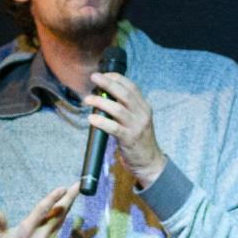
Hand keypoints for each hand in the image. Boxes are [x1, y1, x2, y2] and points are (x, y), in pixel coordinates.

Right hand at [0, 182, 78, 237]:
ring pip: (60, 222)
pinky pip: (57, 231)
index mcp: (26, 231)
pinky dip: (61, 219)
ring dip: (67, 207)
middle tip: (79, 185)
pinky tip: (63, 212)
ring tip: (74, 194)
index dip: (53, 198)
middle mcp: (39, 237)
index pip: (42, 210)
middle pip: (58, 214)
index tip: (63, 187)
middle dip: (69, 198)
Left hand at [84, 71, 166, 185]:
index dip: (117, 78)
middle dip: (108, 83)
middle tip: (94, 77)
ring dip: (101, 102)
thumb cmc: (139, 140)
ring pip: (118, 109)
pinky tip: (91, 119)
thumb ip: (126, 108)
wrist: (149, 162)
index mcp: (144, 107)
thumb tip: (104, 96)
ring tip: (88, 99)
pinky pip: (114, 128)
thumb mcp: (137, 120)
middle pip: (125, 94)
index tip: (104, 74)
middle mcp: (142, 114)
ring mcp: (136, 127)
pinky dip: (101, 122)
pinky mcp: (129, 139)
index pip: (132, 87)